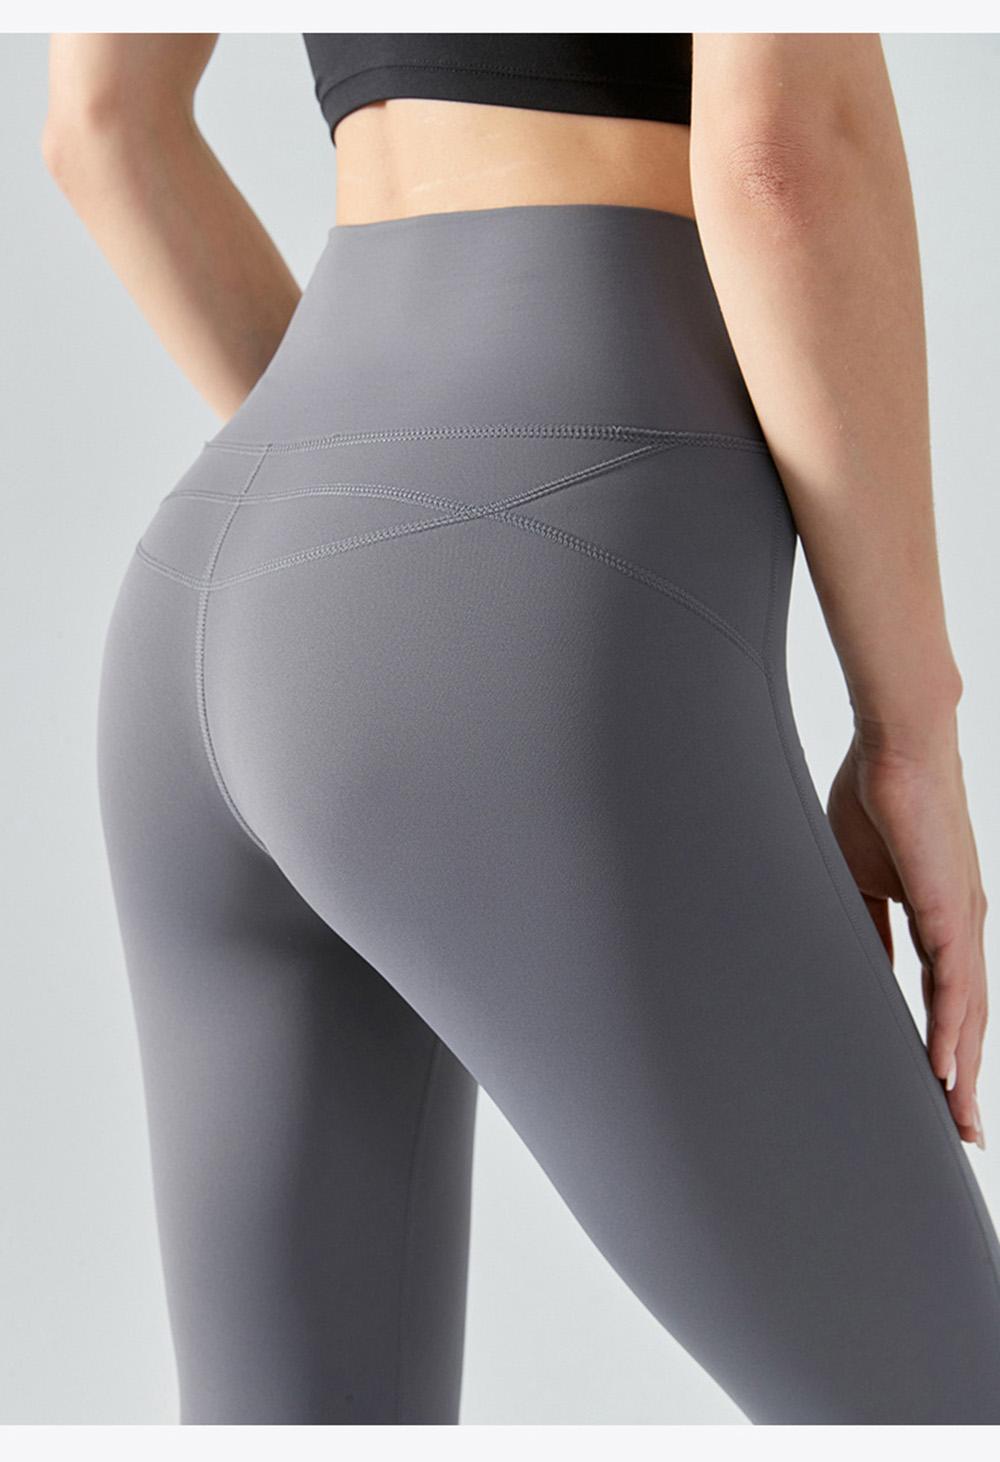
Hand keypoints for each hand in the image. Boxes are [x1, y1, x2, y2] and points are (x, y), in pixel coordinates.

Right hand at [826, 719, 987, 1147]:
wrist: (896, 746)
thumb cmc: (875, 800)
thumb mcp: (860, 877)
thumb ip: (868, 924)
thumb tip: (862, 964)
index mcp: (939, 919)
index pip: (946, 1000)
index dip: (944, 1047)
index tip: (939, 1089)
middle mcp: (960, 927)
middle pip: (967, 1020)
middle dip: (964, 1078)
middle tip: (960, 1130)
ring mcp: (961, 921)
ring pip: (969, 1014)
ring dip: (963, 1069)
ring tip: (957, 1119)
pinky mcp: (950, 910)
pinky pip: (954, 985)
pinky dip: (950, 1031)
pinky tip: (944, 1068)